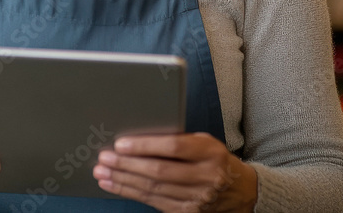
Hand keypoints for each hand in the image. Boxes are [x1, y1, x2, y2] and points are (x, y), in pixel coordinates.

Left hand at [92, 132, 257, 211]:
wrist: (240, 191)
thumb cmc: (213, 159)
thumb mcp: (203, 142)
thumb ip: (177, 139)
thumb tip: (136, 136)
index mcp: (210, 152)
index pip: (174, 148)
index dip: (145, 146)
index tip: (121, 143)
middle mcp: (205, 177)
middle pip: (160, 171)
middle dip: (127, 165)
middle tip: (104, 158)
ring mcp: (197, 198)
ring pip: (153, 189)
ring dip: (123, 180)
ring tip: (102, 171)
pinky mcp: (187, 212)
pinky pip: (154, 202)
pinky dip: (130, 192)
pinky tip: (114, 185)